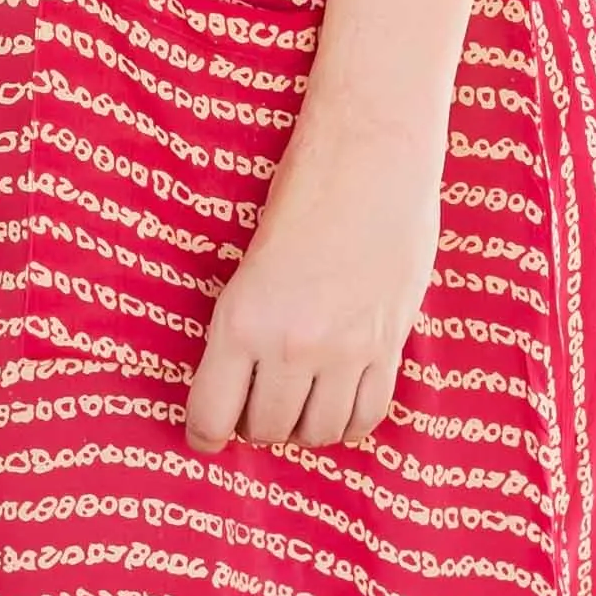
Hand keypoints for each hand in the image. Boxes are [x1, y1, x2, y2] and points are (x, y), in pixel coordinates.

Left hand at [184, 110, 444, 454]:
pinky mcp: (389, 345)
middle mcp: (292, 346)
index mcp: (242, 321)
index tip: (207, 436)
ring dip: (303, 429)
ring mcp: (346, 350)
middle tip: (256, 407)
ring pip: (320, 432)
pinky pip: (368, 415)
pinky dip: (349, 422)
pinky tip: (338, 405)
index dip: (206, 435)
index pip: (213, 415)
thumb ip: (245, 327)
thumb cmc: (303, 193)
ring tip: (297, 405)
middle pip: (268, 429)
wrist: (372, 159)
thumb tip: (239, 380)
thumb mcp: (249, 264)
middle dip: (257, 427)